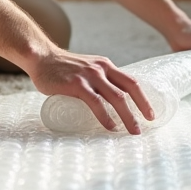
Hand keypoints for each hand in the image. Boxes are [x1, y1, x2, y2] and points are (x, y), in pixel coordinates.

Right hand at [25, 49, 154, 134]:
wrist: (40, 58)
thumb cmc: (62, 68)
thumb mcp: (86, 70)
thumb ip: (96, 81)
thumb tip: (107, 103)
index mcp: (106, 66)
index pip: (131, 82)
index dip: (143, 99)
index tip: (150, 114)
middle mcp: (101, 69)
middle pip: (129, 90)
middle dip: (141, 109)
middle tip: (145, 127)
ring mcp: (89, 76)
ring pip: (116, 97)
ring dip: (127, 116)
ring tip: (132, 131)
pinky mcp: (76, 84)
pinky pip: (96, 102)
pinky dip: (105, 116)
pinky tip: (111, 126)